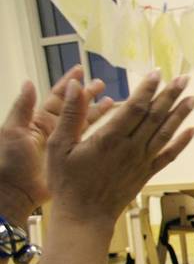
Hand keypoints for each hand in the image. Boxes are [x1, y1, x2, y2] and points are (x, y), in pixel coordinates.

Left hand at [0, 67, 111, 218]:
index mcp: (37, 121)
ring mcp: (63, 145)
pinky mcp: (71, 160)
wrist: (14, 193)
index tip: (80, 70)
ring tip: (112, 102)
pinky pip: (88, 142)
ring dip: (97, 112)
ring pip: (83, 123)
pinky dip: (100, 134)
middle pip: (73, 107)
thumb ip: (23, 107)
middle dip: (86, 94)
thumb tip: (29, 83)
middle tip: (102, 84)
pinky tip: (111, 129)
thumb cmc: (9, 162)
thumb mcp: (13, 131)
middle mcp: (52, 130)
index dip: (68, 83)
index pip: (56, 97)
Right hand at [46, 71, 193, 223]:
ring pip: (166, 133)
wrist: (85, 217)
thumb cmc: (67, 183)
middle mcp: (132, 148)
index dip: (147, 89)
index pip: (135, 108)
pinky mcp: (147, 174)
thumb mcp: (58, 146)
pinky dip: (183, 142)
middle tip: (184, 78)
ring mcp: (142, 162)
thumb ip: (71, 115)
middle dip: (170, 95)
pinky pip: (169, 155)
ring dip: (181, 114)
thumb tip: (76, 85)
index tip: (156, 73)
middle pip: (156, 117)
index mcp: (110, 139)